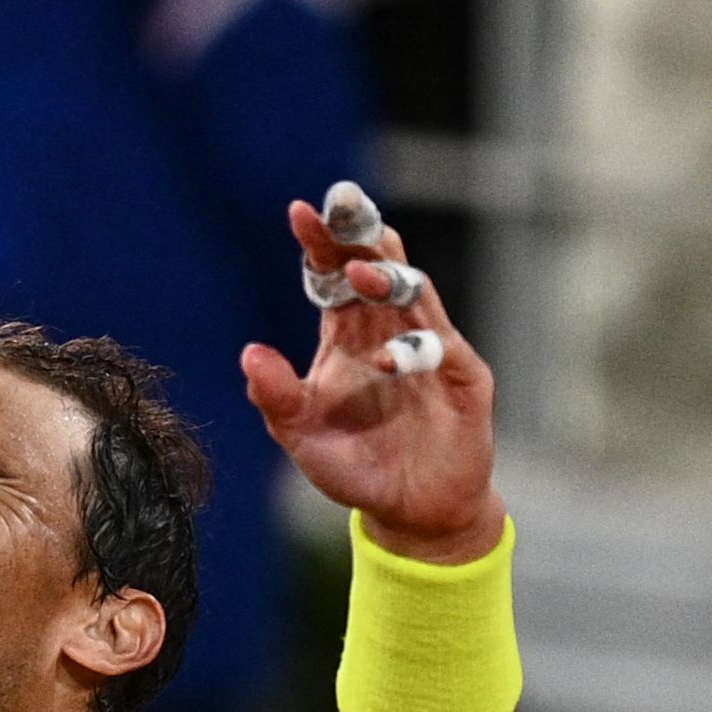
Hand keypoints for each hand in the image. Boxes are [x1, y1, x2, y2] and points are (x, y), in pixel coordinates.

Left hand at [241, 198, 504, 562]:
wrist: (411, 510)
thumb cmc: (355, 466)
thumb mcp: (301, 435)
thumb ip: (276, 396)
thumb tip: (249, 353)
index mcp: (346, 336)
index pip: (331, 277)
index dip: (320, 245)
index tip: (299, 213)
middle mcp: (388, 332)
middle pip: (375, 269)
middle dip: (360, 236)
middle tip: (344, 202)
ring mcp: (430, 350)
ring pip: (413, 297)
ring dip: (389, 282)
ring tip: (362, 272)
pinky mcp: (462, 379)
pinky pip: (440, 350)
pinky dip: (414, 349)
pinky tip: (387, 359)